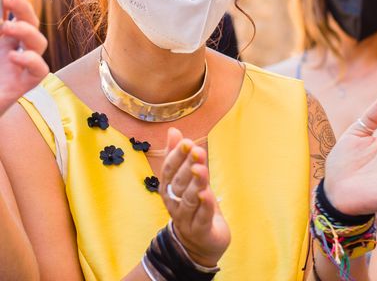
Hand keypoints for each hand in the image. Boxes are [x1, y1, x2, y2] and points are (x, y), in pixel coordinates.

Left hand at [0, 0, 48, 114]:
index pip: (10, 8)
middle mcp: (13, 47)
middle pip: (30, 21)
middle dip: (23, 8)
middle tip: (7, 0)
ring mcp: (21, 65)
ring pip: (39, 43)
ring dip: (27, 31)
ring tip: (5, 28)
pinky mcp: (25, 84)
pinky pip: (40, 70)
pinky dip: (31, 60)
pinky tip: (14, 56)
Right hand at [159, 127, 229, 266]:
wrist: (200, 245)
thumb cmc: (194, 206)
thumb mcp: (189, 179)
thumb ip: (181, 157)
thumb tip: (174, 131)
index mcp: (170, 190)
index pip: (169, 172)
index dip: (176, 157)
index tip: (186, 142)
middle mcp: (174, 204)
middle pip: (179, 184)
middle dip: (186, 166)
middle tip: (196, 150)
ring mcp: (187, 219)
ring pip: (189, 200)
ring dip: (195, 183)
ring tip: (200, 169)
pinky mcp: (201, 230)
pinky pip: (202, 217)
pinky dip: (205, 206)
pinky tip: (207, 194)